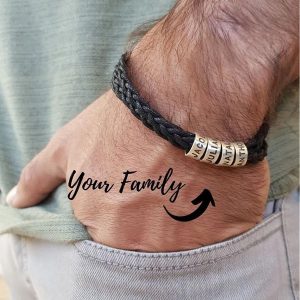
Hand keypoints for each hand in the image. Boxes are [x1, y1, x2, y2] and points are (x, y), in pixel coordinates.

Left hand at [6, 90, 269, 251]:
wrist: (183, 98)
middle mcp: (143, 242)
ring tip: (188, 175)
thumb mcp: (70, 144)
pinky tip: (215, 184)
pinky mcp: (226, 231)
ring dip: (184, 210)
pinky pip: (220, 232)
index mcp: (104, 227)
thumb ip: (40, 178)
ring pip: (184, 237)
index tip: (136, 181)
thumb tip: (15, 203)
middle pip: (147, 237)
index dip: (125, 202)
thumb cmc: (124, 121)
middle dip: (152, 210)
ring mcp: (187, 240)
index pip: (111, 231)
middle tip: (163, 173)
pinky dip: (218, 212)